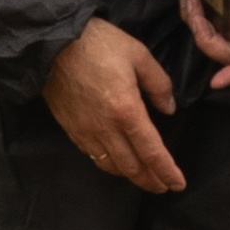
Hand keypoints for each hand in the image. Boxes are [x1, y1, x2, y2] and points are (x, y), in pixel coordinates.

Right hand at [42, 18, 185, 189]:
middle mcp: (106, 128)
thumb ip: (159, 83)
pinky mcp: (71, 129)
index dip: (167, 171)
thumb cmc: (98, 44)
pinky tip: (117, 162)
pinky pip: (93, 156)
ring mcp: (86, 132)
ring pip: (112, 166)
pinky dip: (110, 165)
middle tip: (164, 186)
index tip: (178, 184)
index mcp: (127, 110)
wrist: (51, 43)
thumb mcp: (138, 54)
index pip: (152, 151)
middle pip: (132, 167)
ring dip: (130, 176)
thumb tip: (168, 109)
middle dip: (151, 181)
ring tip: (144, 177)